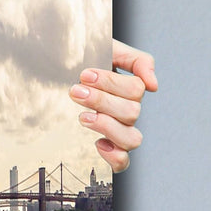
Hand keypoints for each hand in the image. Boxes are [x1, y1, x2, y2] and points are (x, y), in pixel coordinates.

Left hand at [70, 39, 156, 173]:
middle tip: (76, 91)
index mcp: (130, 88)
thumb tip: (153, 85)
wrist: (57, 67)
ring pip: (132, 139)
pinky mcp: (107, 146)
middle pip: (132, 113)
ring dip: (107, 126)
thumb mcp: (108, 48)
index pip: (136, 90)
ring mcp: (118, 129)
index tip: (84, 74)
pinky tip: (98, 143)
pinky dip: (114, 157)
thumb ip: (137, 60)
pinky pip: (123, 162)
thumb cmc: (82, 58)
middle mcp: (128, 110)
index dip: (111, 83)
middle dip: (101, 101)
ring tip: (83, 116)